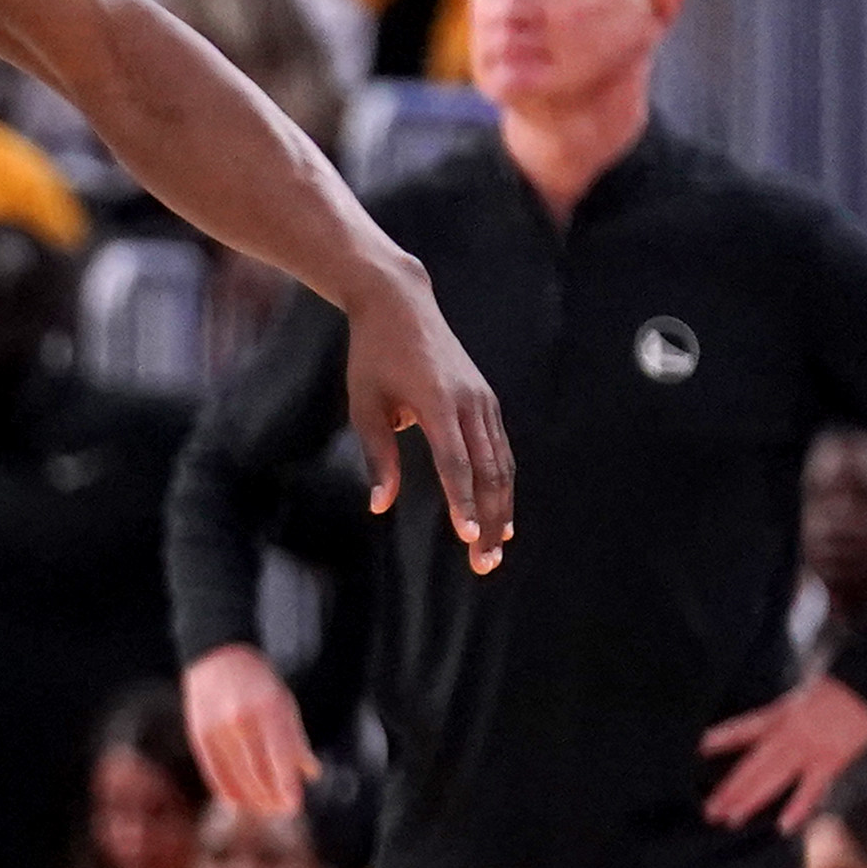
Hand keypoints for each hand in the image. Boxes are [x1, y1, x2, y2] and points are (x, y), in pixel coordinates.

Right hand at [181, 642, 315, 815]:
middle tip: (281, 810)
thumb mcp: (284, 703)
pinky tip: (238, 801)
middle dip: (271, 797)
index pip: (280, 758)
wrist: (217, 659)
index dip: (286, 786)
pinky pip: (214, 772)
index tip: (293, 807)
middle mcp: (241, 720)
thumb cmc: (257, 683)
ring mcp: (218, 728)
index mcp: (268, 709)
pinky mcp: (199, 735)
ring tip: (264, 808)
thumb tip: (311, 774)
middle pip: (257, 772)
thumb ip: (296, 739)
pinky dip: (227, 790)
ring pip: (236, 776)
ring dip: (252, 798)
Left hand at [341, 266, 512, 569]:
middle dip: (489, 520)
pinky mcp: (486, 400)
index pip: (455, 463)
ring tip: (495, 550)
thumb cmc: (373, 356)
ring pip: (501, 464)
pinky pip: (499, 449)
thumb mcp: (364, 404)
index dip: (463, 502)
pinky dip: (502, 483)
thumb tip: (381, 506)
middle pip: (488, 471)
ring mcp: (483, 400)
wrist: (400, 303)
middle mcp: (469, 402)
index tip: (468, 536)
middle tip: (483, 564)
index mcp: (437, 402)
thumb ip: (377, 456)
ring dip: (501, 508)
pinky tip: (500, 513)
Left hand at [702, 673, 866, 830]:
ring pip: (773, 778)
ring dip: (751, 799)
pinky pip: (811, 788)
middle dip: (730, 788)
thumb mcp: (795, 700)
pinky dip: (798, 808)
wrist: (863, 686)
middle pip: (753, 764)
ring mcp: (807, 749)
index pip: (743, 729)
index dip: (721, 739)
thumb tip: (753, 735)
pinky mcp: (830, 761)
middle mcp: (786, 734)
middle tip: (710, 810)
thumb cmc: (832, 694)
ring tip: (731, 818)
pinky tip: (783, 827)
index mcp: (778, 716)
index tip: (699, 750)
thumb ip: (775, 721)